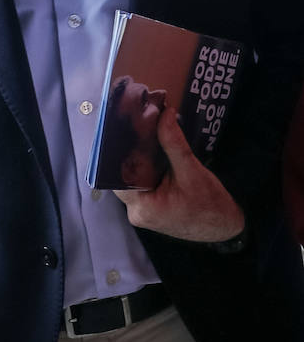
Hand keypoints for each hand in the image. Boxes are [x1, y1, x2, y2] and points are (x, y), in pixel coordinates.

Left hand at [115, 106, 243, 242]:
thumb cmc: (211, 206)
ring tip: (145, 136)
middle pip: (122, 175)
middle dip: (130, 152)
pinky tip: (154, 152)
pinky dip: (147, 168)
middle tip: (135, 126)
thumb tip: (164, 115)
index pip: (116, 175)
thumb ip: (173, 143)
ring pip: (131, 178)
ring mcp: (142, 210)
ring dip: (139, 159)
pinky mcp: (150, 206)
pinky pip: (141, 184)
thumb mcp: (192, 171)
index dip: (118, 152)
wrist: (225, 227)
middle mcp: (136, 212)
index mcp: (142, 208)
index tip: (123, 130)